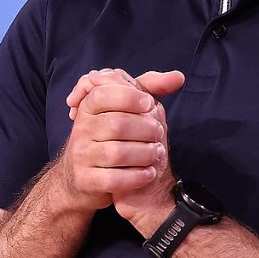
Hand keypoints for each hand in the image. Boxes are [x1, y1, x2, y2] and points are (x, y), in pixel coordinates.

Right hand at [56, 67, 185, 215]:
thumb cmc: (110, 137)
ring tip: (157, 153)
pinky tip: (148, 173)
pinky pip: (114, 179)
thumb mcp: (123, 109)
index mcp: (88, 108)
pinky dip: (137, 177)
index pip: (103, 94)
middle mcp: (81, 131)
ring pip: (117, 153)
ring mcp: (80, 156)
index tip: (149, 104)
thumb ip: (148, 88)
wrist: (84, 177)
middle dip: (145, 129)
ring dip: (145, 153)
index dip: (130, 97)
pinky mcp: (85, 181)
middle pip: (116, 125)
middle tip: (158, 133)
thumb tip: (178, 77)